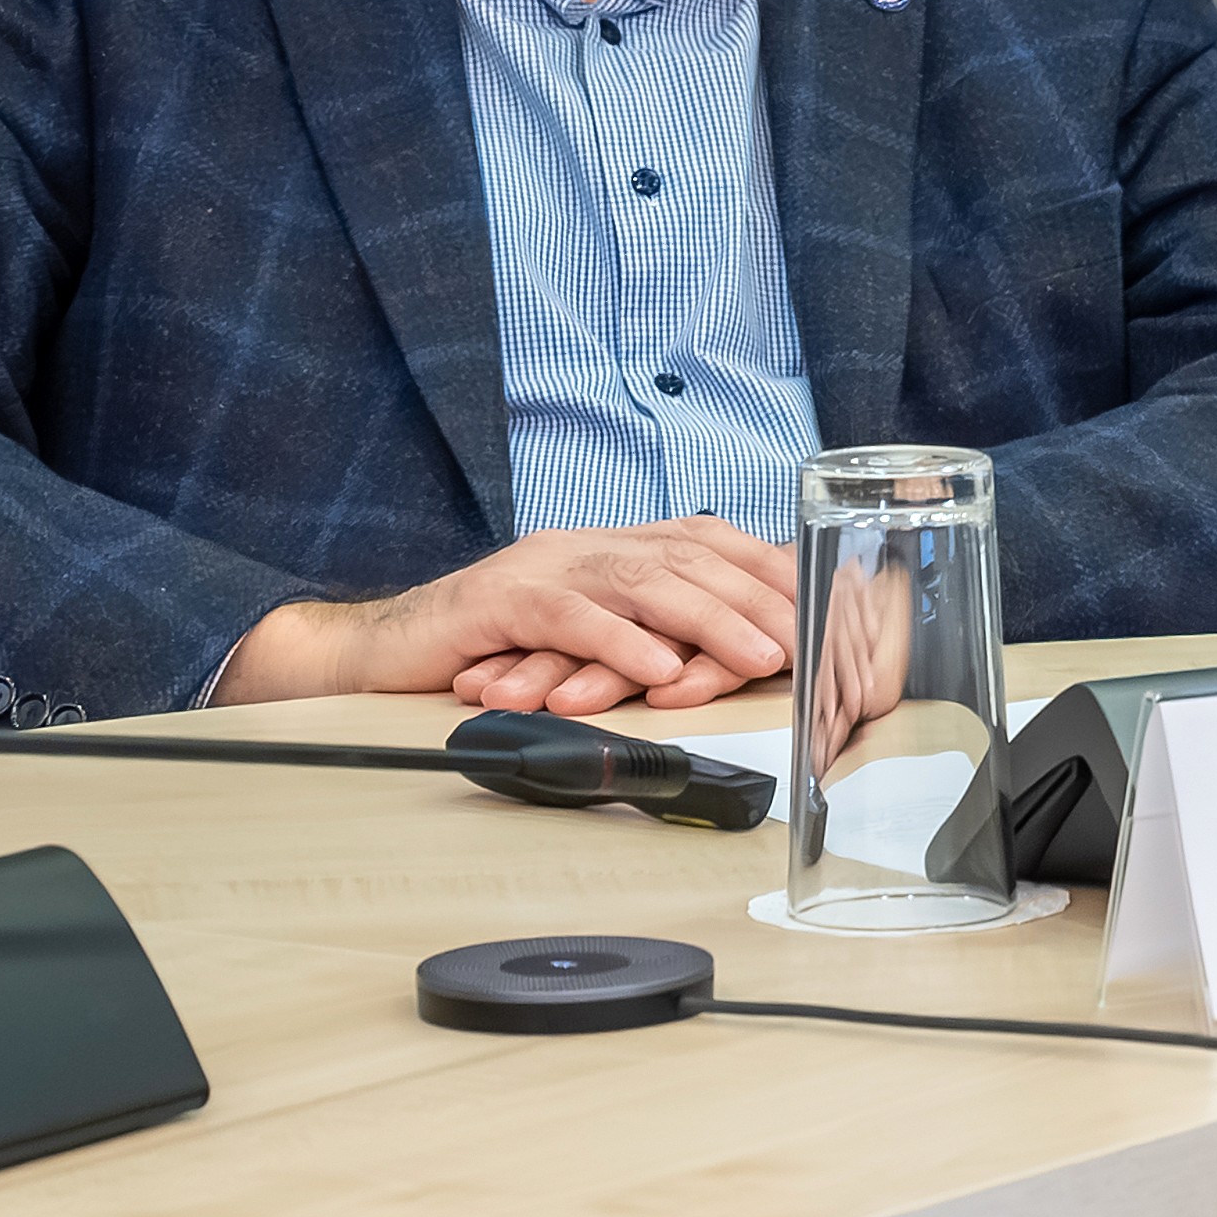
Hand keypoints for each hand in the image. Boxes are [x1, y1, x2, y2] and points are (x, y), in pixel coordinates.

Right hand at [221, 517, 800, 715]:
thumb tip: (743, 653)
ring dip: (710, 620)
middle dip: (761, 599)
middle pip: (691, 559)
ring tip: (761, 656)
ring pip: (642, 582)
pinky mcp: (499, 602)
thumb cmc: (497, 648)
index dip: (775, 571)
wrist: (386, 648)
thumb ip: (651, 632)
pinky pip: (571, 619)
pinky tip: (661, 672)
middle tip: (816, 639)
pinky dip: (622, 645)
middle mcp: (587, 544)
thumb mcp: (589, 635)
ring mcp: (544, 566)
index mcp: (614, 545)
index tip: (830, 605)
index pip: (712, 544)